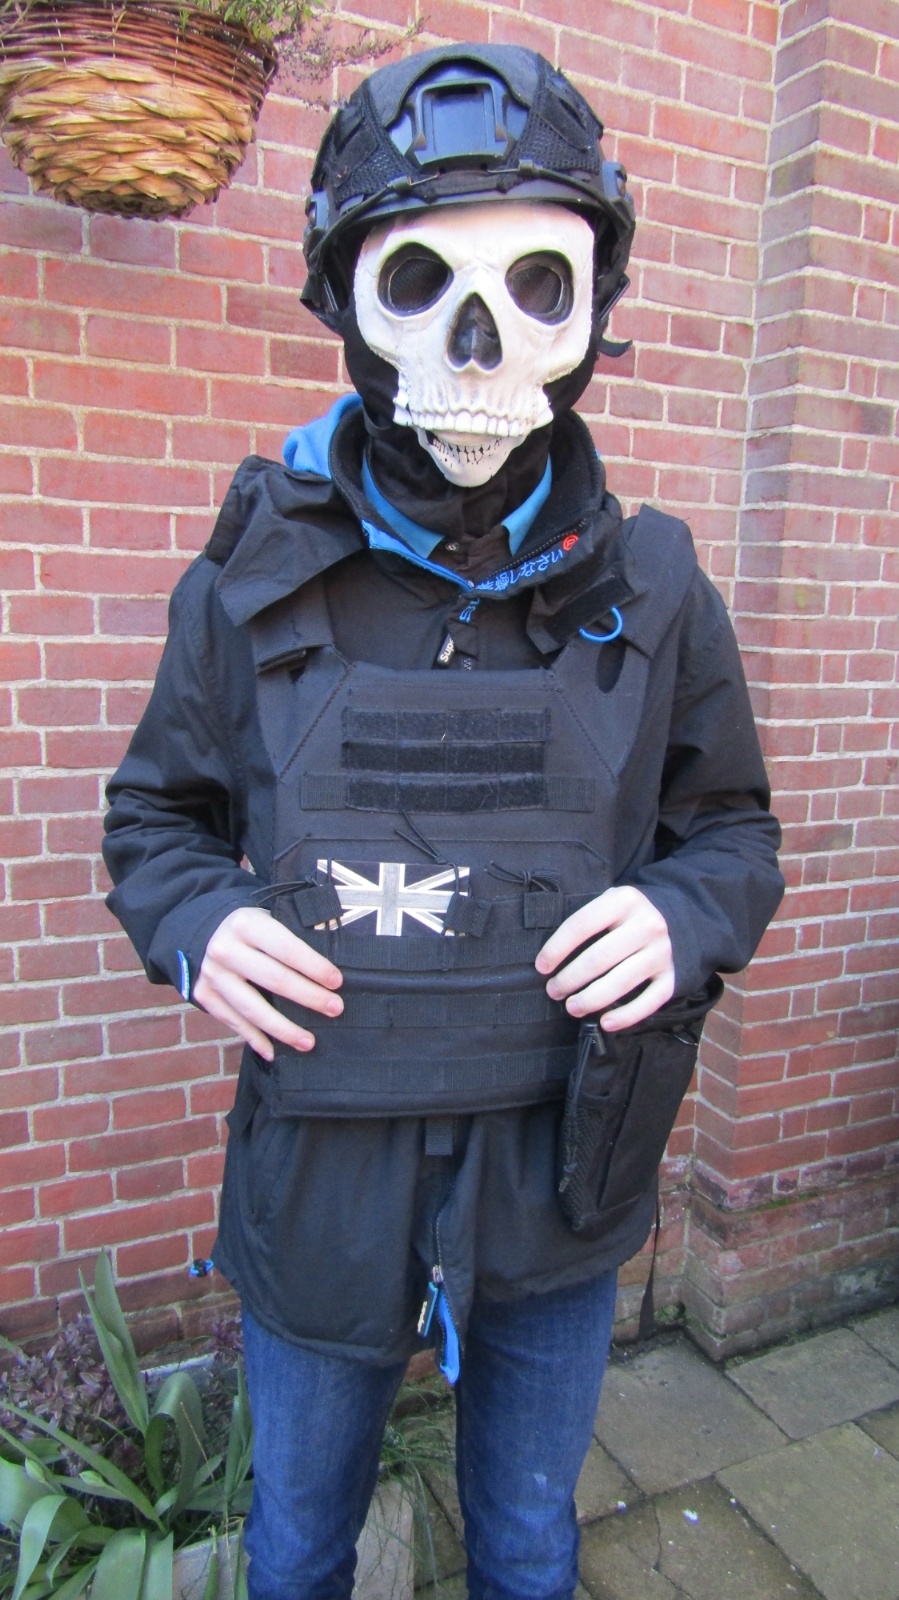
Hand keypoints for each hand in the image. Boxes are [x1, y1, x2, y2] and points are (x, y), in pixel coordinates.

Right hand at [194, 906, 342, 1060]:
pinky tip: (273, 1052)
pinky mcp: (204, 995)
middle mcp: (225, 949)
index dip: (314, 967)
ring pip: (252, 1009)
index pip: (286, 948)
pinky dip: (255, 1039)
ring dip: (283, 1028)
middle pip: (273, 979)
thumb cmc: (252, 929)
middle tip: (335, 1009)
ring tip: (308, 1042)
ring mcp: (212, 975)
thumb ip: (297, 933)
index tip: (337, 982)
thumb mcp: (270, 917)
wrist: (207, 933)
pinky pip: (233, 1022)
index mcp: (246, 924)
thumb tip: (335, 956)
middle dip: (308, 997)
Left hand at [535, 886, 673, 1030]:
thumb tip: (551, 958)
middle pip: (598, 958)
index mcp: (625, 900)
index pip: (581, 925)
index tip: (542, 967)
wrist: (682, 916)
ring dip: (591, 999)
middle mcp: (647, 925)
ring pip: (621, 982)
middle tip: (554, 991)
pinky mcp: (673, 976)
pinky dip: (626, 1016)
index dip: (557, 949)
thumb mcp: (612, 902)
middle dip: (569, 978)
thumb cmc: (631, 914)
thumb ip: (588, 920)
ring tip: (572, 1007)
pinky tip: (605, 1023)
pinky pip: (649, 1001)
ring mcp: (662, 952)